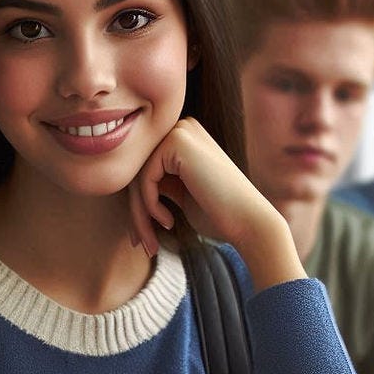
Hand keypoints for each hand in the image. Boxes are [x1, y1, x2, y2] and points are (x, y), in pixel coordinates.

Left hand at [127, 117, 305, 288]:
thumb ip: (158, 184)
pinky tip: (168, 220)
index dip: (138, 206)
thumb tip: (125, 187)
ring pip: (136, 176)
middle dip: (136, 213)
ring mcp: (180, 131)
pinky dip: (149, 205)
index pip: (144, 170)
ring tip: (151, 242)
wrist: (248, 221)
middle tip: (143, 245)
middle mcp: (182, 128)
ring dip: (139, 215)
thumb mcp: (181, 194)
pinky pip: (144, 178)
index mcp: (184, 139)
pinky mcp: (178, 141)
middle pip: (137, 171)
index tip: (141, 238)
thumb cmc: (218, 215)